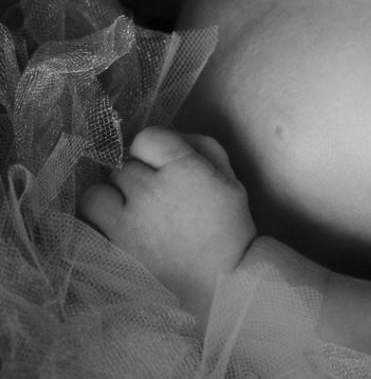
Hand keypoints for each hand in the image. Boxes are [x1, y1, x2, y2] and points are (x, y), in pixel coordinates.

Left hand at [78, 126, 256, 321]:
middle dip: (135, 176)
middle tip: (151, 196)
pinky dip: (97, 223)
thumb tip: (173, 139)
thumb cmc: (229, 230)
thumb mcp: (230, 179)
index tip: (162, 166)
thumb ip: (202, 147)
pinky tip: (114, 231)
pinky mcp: (113, 249)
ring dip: (109, 198)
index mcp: (183, 168)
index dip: (153, 150)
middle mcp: (150, 189)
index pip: (146, 137)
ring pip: (97, 191)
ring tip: (125, 212)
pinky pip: (87, 222)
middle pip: (123, 165)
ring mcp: (127, 221)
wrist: (220, 287)